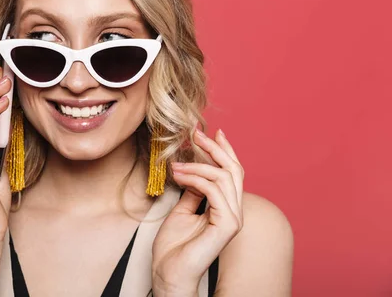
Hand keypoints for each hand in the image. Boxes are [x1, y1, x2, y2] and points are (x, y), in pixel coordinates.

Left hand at [152, 127, 244, 294]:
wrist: (168, 271)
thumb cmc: (174, 246)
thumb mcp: (182, 209)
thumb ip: (193, 191)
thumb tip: (194, 171)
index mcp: (226, 207)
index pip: (231, 173)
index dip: (223, 151)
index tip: (210, 133)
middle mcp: (234, 211)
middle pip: (234, 170)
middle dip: (215, 148)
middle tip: (196, 134)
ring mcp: (233, 219)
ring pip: (224, 177)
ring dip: (197, 165)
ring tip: (176, 164)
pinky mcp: (227, 225)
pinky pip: (215, 191)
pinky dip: (196, 178)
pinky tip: (180, 176)